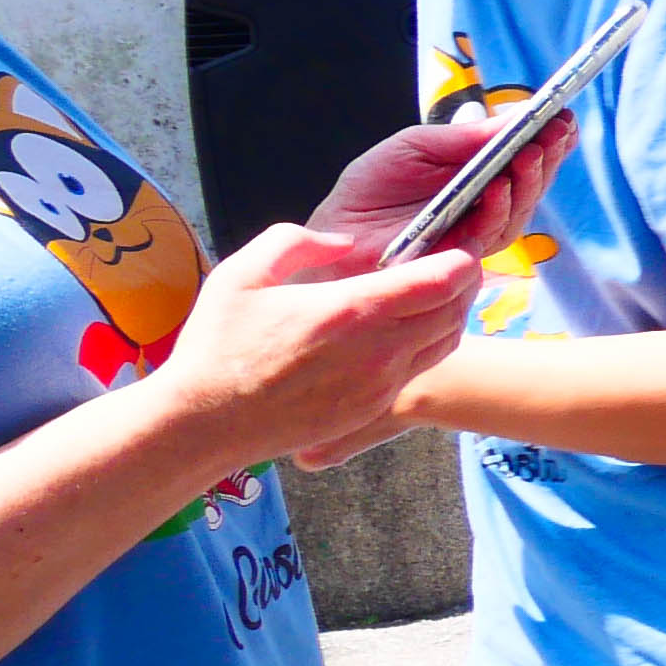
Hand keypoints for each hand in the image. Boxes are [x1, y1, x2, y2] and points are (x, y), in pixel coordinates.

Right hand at [155, 226, 482, 476]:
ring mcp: (379, 385)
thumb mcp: (243, 273)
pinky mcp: (372, 408)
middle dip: (461, 285)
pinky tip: (400, 333)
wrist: (204, 423)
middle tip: (448, 266)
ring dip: (448, 316)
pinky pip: (417, 371)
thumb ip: (296, 241)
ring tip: (430, 296)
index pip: (440, 282)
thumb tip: (345, 242)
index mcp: (352, 311)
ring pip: (443, 345)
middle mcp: (378, 351)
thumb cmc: (218, 346)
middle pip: (453, 312)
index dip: (460, 260)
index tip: (454, 247)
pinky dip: (424, 347)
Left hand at [309, 109, 576, 263]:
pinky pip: (489, 233)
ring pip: (520, 209)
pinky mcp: (461, 257)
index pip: (523, 160)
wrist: (334, 231)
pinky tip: (501, 184)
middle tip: (558, 129)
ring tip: (534, 149)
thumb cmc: (370, 189)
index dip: (547, 141)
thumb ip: (462, 138)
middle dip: (549, 155)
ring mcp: (477, 234)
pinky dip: (499, 207)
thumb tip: (516, 116)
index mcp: (478, 178)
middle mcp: (485, 207)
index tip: (564, 117)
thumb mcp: (414, 147)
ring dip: (531, 179)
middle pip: (531, 184)